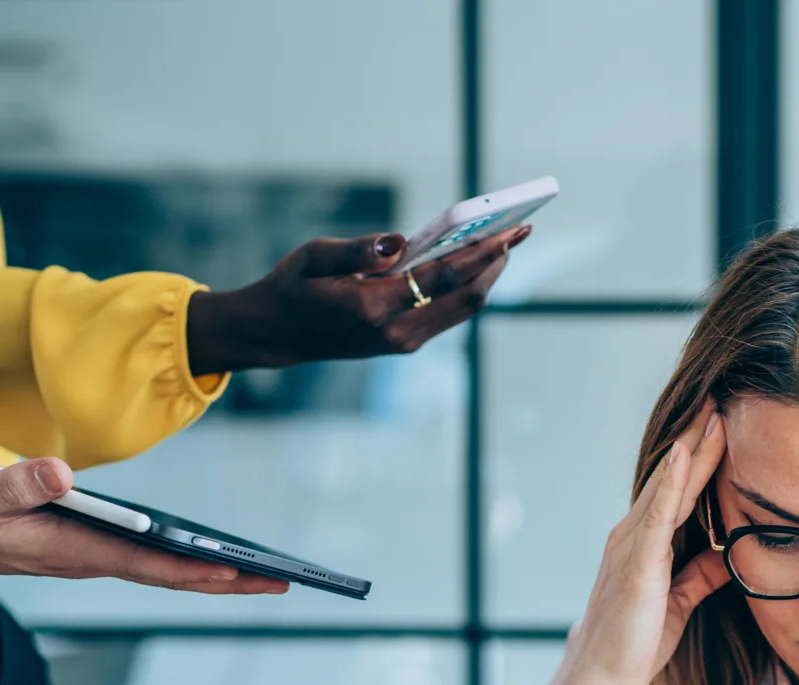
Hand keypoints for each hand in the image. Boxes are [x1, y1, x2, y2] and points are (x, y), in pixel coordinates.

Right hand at [0, 459, 285, 592]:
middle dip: (226, 580)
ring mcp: (94, 557)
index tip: (237, 572)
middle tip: (284, 582)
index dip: (192, 569)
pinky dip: (186, 559)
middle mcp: (92, 560)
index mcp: (73, 551)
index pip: (146, 565)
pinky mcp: (92, 546)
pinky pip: (150, 558)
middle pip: (170, 576)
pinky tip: (216, 555)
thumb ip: (19, 483)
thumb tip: (62, 474)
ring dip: (214, 573)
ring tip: (267, 572)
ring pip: (165, 569)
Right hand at [183, 225, 529, 372]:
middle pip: (468, 296)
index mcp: (373, 306)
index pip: (443, 276)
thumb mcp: (315, 256)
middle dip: (497, 261)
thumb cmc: (295, 286)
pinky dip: (470, 286)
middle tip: (519, 229)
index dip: (481, 251)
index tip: (508, 229)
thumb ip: (358, 249)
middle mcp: (397, 331)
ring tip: (506, 241)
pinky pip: (451, 312)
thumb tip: (398, 240)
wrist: (280, 333)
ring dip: (489, 275)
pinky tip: (480, 261)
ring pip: (465, 307)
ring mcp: (405, 341)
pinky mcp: (408, 342)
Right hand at [544, 404, 731, 684]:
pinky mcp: (635, 566)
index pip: (679, 489)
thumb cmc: (636, 644)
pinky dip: (671, 484)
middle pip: (672, 477)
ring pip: (666, 487)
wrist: (603, 682)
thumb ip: (702, 574)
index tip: (726, 420)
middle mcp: (632, 535)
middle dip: (697, 437)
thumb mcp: (681, 601)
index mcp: (644, 542)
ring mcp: (631, 547)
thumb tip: (733, 553)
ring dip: (690, 448)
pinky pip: (656, 516)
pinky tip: (684, 455)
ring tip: (714, 412)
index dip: (701, 455)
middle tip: (722, 396)